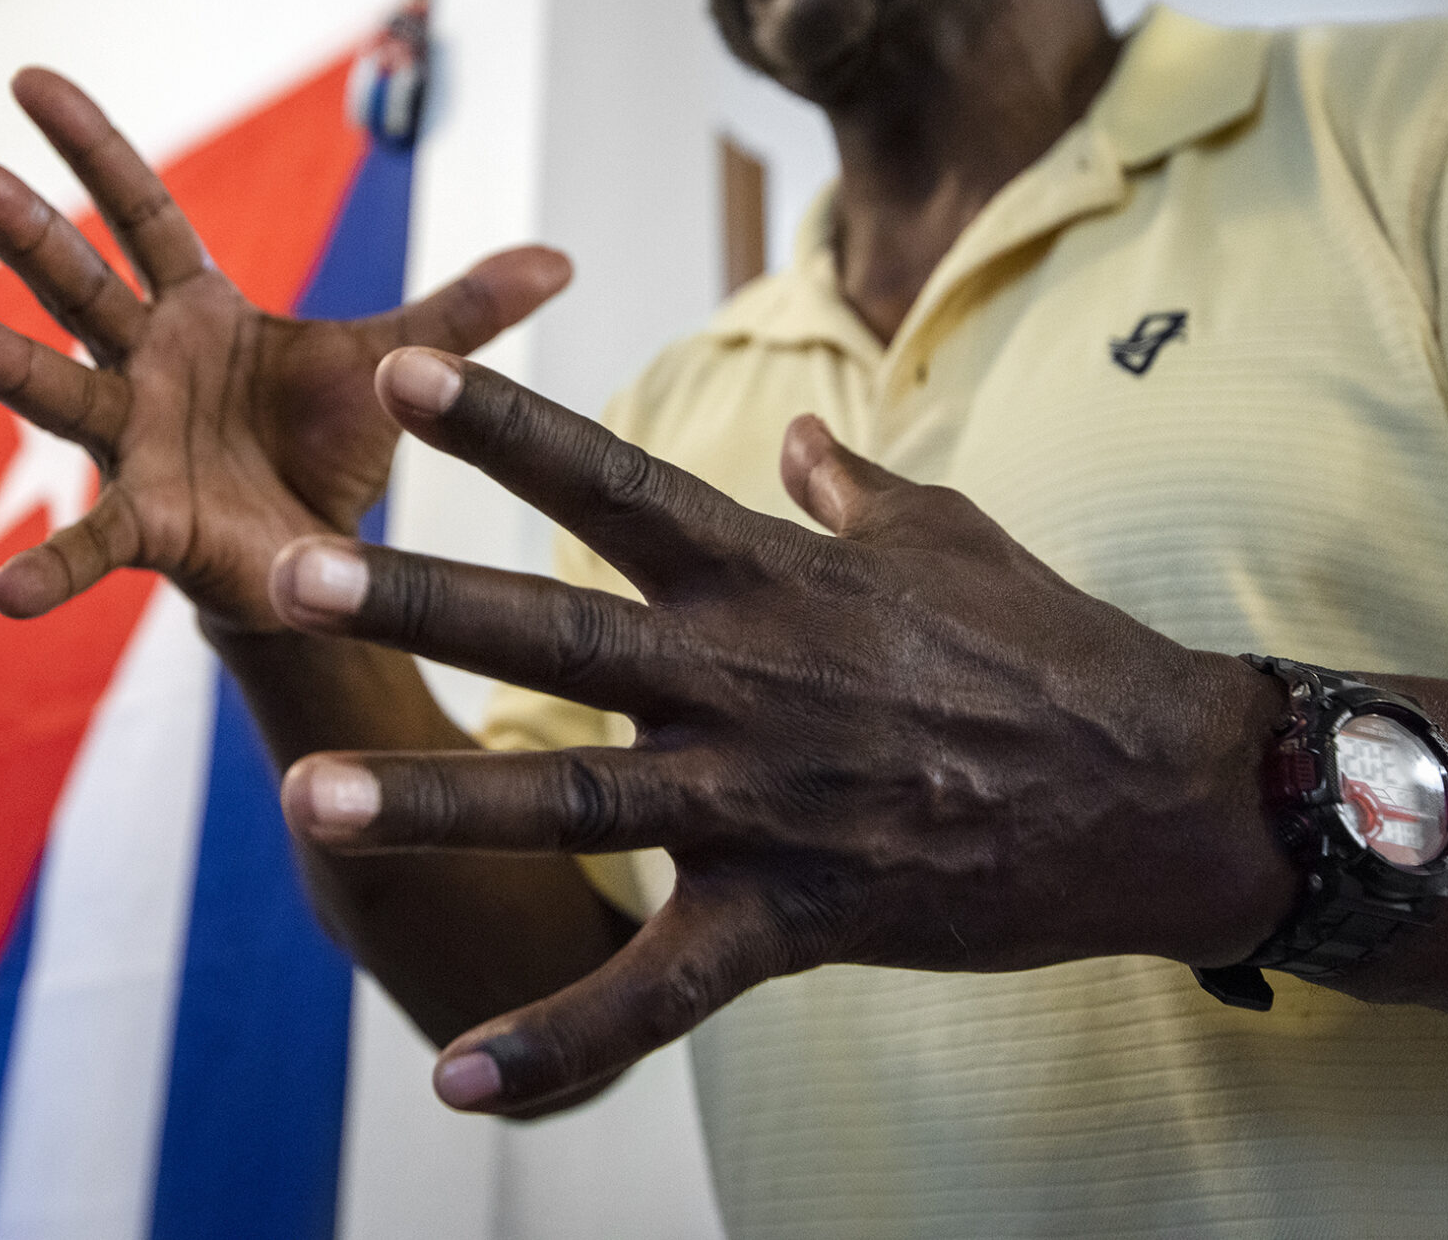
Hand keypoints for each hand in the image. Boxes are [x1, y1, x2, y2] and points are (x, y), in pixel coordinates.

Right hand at [0, 69, 570, 629]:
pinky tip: (3, 597)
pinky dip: (50, 568)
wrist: (326, 556)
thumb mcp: (398, 367)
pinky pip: (91, 543)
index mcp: (200, 309)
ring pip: (62, 392)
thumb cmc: (331, 443)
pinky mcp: (149, 525)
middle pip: (79, 283)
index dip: (91, 148)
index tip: (28, 77)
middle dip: (20, 228)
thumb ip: (464, 315)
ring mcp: (137, 442)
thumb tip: (563, 260)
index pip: (138, 211)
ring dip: (1, 366)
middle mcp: (150, 364)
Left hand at [270, 349, 1296, 1113]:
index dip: (504, 424)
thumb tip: (803, 437)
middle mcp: (745, 678)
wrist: (1162, 791)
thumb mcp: (950, 538)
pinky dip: (560, 1042)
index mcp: (771, 575)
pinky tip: (457, 1079)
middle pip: (553, 630)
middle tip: (285, 573)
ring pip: (571, 797)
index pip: (614, 480)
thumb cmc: (1052, 646)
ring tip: (308, 796)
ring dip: (434, 800)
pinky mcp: (793, 916)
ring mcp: (762, 802)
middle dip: (415, 597)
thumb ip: (856, 487)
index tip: (403, 367)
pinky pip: (659, 993)